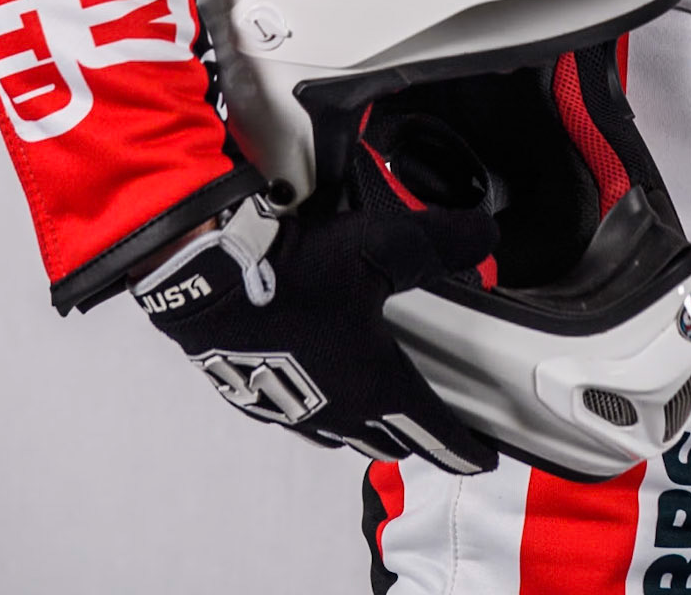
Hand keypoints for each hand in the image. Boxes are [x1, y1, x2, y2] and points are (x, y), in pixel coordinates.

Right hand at [132, 188, 498, 472]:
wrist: (208, 277)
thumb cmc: (296, 270)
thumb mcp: (385, 244)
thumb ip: (442, 242)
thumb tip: (482, 233)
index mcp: (376, 385)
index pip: (434, 431)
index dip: (464, 448)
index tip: (482, 458)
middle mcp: (338, 409)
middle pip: (390, 441)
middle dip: (420, 439)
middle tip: (439, 430)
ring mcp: (294, 408)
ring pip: (345, 434)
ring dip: (372, 426)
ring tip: (385, 410)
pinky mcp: (257, 395)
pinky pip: (304, 416)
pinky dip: (327, 406)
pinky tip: (324, 380)